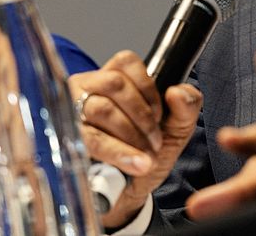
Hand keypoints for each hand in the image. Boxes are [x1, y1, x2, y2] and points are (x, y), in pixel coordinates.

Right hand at [68, 51, 202, 228]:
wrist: (129, 192)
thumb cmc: (147, 152)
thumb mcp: (176, 128)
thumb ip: (187, 106)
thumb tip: (177, 92)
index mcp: (114, 79)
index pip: (126, 62)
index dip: (147, 87)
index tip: (159, 114)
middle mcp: (88, 89)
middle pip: (114, 83)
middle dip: (141, 115)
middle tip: (154, 141)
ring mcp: (73, 112)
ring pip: (101, 108)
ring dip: (131, 134)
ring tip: (146, 156)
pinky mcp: (67, 140)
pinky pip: (90, 139)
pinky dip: (118, 152)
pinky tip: (136, 163)